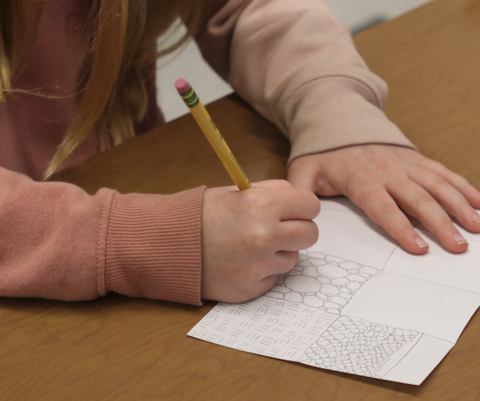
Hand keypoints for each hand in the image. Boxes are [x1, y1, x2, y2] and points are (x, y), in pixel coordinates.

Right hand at [200, 180, 319, 301]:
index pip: (311, 205)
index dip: (303, 206)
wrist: (167, 245)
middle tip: (280, 228)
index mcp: (263, 206)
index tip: (295, 209)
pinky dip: (262, 270)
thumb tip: (300, 199)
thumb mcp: (238, 192)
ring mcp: (259, 266)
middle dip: (298, 229)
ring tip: (251, 245)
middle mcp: (265, 237)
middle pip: (310, 234)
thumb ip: (273, 192)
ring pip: (292, 258)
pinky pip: (273, 277)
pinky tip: (241, 262)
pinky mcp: (251, 288)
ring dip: (279, 252)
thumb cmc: (202, 215)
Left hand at [287, 145, 479, 254]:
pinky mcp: (418, 159)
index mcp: (363, 180)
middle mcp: (390, 172)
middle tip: (459, 246)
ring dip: (461, 206)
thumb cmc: (323, 152)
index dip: (402, 228)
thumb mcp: (304, 170)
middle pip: (420, 200)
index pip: (385, 208)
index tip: (420, 247)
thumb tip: (302, 212)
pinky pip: (445, 173)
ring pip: (439, 186)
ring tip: (478, 228)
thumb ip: (302, 191)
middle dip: (442, 224)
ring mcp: (407, 164)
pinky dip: (465, 187)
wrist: (340, 117)